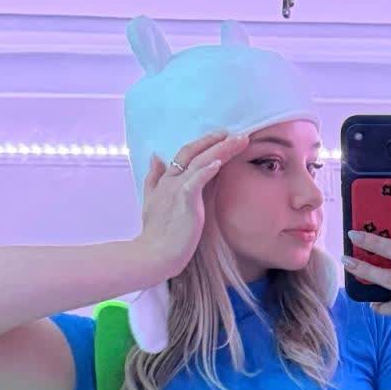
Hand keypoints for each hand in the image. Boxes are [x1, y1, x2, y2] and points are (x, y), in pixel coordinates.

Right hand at [136, 130, 252, 281]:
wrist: (152, 255)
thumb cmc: (155, 235)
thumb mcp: (150, 201)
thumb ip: (153, 179)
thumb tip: (156, 157)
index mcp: (166, 181)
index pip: (185, 154)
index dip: (202, 144)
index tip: (219, 138)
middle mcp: (171, 180)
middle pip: (194, 152)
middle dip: (215, 140)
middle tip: (236, 134)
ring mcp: (177, 189)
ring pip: (201, 161)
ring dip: (221, 149)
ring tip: (239, 141)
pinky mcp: (185, 200)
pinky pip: (197, 179)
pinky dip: (208, 169)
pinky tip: (220, 161)